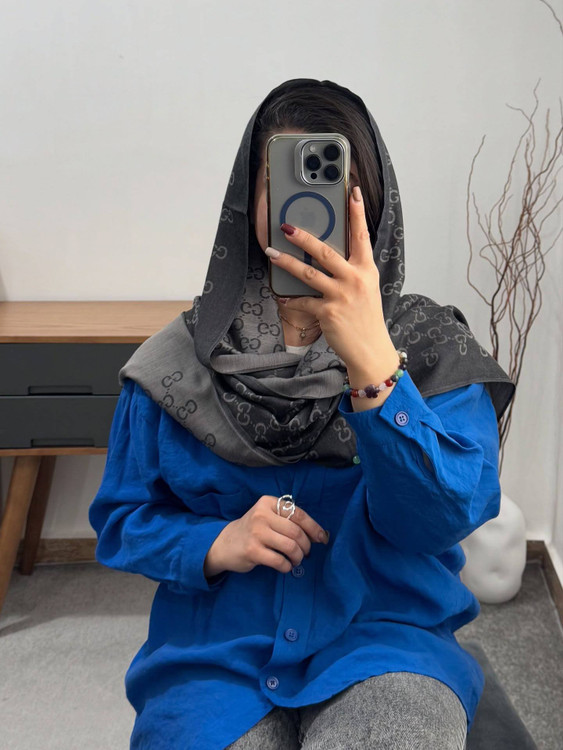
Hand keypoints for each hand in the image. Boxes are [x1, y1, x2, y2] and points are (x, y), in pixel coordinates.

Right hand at [203, 495, 328, 578]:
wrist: (225, 543)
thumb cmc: (254, 530)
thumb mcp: (268, 516)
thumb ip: (289, 520)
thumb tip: (320, 534)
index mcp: (268, 502)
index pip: (298, 514)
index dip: (314, 528)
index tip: (323, 538)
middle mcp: (261, 515)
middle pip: (296, 532)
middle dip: (306, 545)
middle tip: (306, 553)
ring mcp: (256, 533)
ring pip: (290, 547)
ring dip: (298, 557)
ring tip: (296, 560)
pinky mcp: (252, 551)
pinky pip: (279, 561)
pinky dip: (287, 566)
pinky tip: (285, 566)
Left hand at [266, 186, 395, 372]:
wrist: (370, 349)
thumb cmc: (366, 318)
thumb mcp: (366, 289)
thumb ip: (352, 271)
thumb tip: (328, 255)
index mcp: (366, 270)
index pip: (361, 236)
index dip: (357, 213)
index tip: (353, 191)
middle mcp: (355, 279)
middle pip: (325, 251)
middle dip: (304, 236)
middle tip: (286, 226)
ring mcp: (341, 296)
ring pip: (309, 273)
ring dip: (287, 262)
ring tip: (271, 253)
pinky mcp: (328, 312)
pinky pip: (303, 301)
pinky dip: (291, 298)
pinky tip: (281, 295)